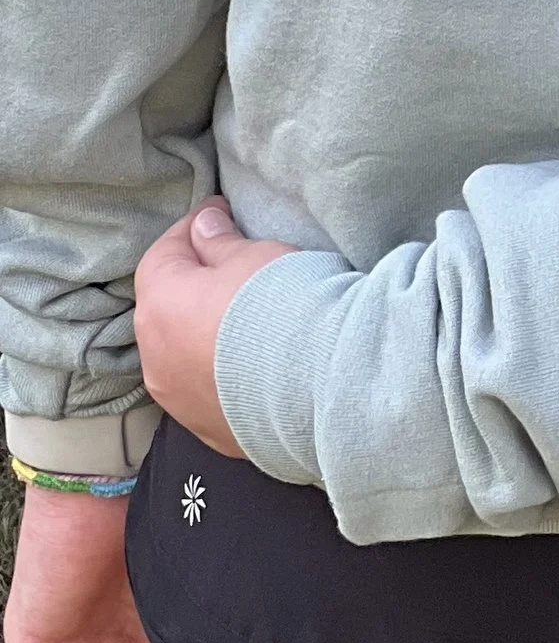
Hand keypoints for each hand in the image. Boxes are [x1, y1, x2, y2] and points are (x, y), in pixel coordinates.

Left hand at [133, 202, 292, 460]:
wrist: (319, 384)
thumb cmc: (281, 304)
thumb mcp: (253, 256)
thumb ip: (220, 242)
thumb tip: (203, 227)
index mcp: (160, 306)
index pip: (161, 255)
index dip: (189, 229)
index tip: (218, 213)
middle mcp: (156, 358)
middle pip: (165, 308)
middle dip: (191, 283)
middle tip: (229, 262)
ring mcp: (177, 400)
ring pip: (180, 354)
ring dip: (201, 331)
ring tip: (242, 317)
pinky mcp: (205, 428)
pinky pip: (204, 388)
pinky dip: (218, 369)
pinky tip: (250, 360)